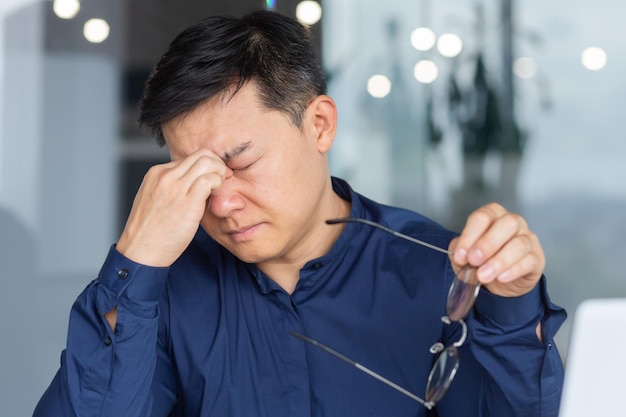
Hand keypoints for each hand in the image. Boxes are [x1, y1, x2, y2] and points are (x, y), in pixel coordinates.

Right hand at [116, 148, 230, 266]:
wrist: (140, 251)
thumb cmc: (151, 232)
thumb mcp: (155, 200)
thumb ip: (171, 188)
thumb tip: (193, 184)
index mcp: (156, 173)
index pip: (190, 158)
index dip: (207, 166)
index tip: (214, 179)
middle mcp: (165, 175)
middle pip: (202, 154)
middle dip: (218, 164)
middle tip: (223, 180)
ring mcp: (175, 186)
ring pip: (208, 162)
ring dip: (220, 173)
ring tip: (218, 190)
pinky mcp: (186, 200)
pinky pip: (210, 179)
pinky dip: (218, 184)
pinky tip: (215, 197)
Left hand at [448, 203, 544, 296]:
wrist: (501, 280)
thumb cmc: (483, 260)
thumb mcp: (466, 254)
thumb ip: (460, 251)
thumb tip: (460, 256)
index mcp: (493, 215)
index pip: (482, 217)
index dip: (469, 235)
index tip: (461, 255)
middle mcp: (513, 222)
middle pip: (506, 224)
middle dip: (487, 243)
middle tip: (473, 261)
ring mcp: (528, 239)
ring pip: (519, 244)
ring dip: (499, 261)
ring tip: (484, 275)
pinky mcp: (536, 258)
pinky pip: (529, 261)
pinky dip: (513, 270)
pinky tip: (501, 278)